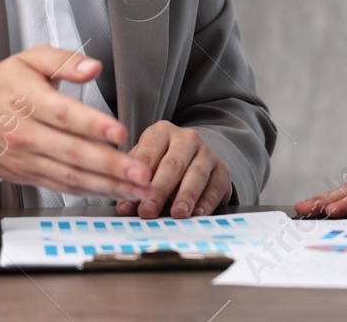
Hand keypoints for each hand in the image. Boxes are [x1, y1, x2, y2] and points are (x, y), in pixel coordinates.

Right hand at [0, 45, 150, 200]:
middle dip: (110, 165)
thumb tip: (93, 67)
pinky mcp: (29, 175)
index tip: (120, 132)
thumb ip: (63, 61)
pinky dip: (90, 192)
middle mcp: (26, 133)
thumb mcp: (30, 59)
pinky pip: (62, 187)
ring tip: (138, 190)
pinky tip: (115, 192)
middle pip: (72, 152)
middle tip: (141, 173)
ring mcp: (27, 158)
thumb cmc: (5, 84)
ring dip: (107, 185)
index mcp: (28, 100)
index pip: (64, 115)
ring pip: (71, 176)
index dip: (93, 125)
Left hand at [114, 121, 234, 218]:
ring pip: (197, 173)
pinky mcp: (222, 171)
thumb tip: (123, 208)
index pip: (148, 155)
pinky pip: (216, 186)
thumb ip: (133, 184)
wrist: (194, 160)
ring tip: (177, 213)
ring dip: (186, 195)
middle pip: (173, 164)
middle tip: (149, 211)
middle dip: (159, 190)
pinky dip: (207, 201)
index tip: (131, 199)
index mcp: (161, 132)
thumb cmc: (161, 166)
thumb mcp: (145, 167)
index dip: (139, 179)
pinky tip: (199, 213)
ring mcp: (207, 153)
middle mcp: (186, 138)